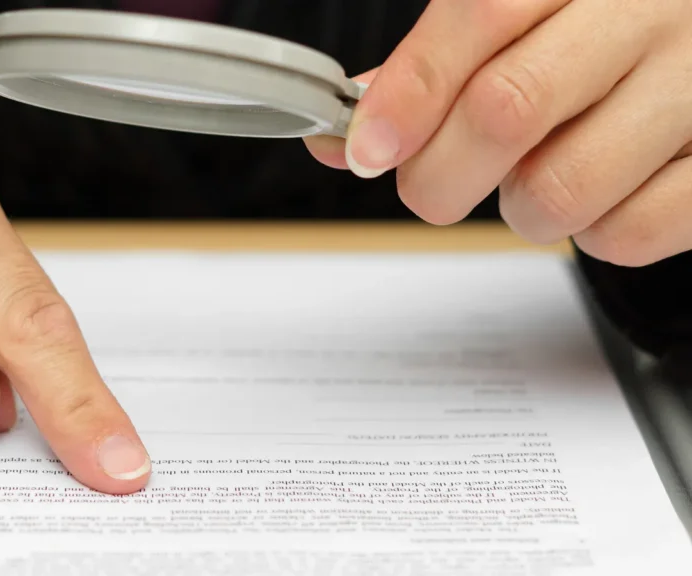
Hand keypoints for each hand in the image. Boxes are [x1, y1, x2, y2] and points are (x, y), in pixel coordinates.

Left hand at [306, 0, 691, 265]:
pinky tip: (604, 191)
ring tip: (542, 173)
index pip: (480, 15)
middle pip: (507, 108)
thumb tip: (350, 136)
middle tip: (432, 186)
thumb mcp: (526, 20)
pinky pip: (626, 233)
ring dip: (522, 208)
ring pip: (559, 190)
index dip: (410, 93)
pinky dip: (593, 232)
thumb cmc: (608, 31)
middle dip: (438, 174)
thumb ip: (437, 68)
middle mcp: (649, 13)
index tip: (368, 150)